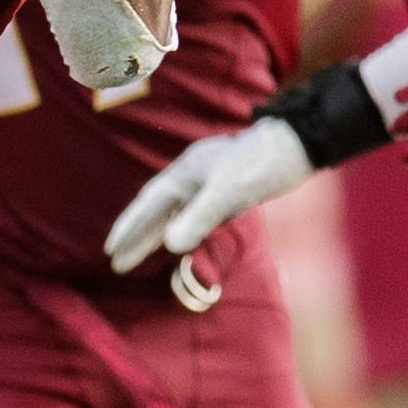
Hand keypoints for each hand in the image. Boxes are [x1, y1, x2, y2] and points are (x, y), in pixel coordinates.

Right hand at [105, 118, 312, 272]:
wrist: (297, 146)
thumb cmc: (263, 164)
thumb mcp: (230, 191)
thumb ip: (200, 217)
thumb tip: (171, 245)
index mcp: (185, 173)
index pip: (149, 204)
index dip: (129, 228)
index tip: (110, 249)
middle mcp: (191, 177)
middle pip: (155, 211)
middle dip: (135, 236)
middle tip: (115, 261)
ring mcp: (207, 183)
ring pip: (172, 214)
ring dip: (154, 235)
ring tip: (135, 257)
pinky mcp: (224, 191)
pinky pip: (190, 215)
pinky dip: (177, 230)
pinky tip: (177, 240)